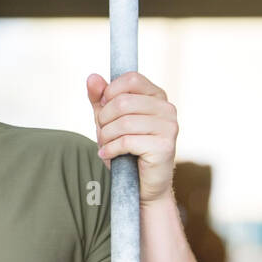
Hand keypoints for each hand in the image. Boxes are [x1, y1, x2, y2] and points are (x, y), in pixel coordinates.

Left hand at [86, 70, 177, 206]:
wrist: (141, 184)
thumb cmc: (126, 150)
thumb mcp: (108, 121)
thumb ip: (100, 99)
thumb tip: (92, 77)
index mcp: (157, 96)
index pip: (131, 79)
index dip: (110, 92)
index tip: (103, 108)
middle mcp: (167, 108)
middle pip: (123, 102)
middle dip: (104, 120)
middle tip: (102, 134)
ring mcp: (169, 127)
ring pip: (124, 122)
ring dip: (105, 136)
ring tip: (104, 146)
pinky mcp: (165, 146)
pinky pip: (127, 141)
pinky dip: (111, 149)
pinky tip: (107, 155)